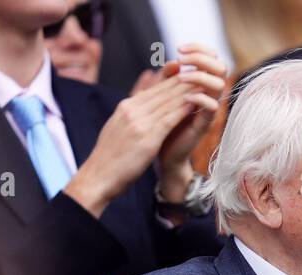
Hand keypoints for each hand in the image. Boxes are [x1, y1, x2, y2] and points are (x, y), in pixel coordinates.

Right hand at [65, 48, 223, 216]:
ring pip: (167, 101)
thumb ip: (129, 115)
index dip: (171, 80)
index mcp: (125, 107)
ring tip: (202, 82)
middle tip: (200, 71)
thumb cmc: (110, 157)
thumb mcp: (118, 129)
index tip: (187, 73)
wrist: (98, 176)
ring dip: (186, 90)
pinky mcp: (146, 137)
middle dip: (182, 80)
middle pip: (161, 91)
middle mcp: (131, 110)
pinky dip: (182, 109)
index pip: (152, 89)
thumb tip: (135, 105)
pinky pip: (168, 118)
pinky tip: (195, 103)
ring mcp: (138, 122)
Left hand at [155, 45, 228, 193]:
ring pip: (219, 85)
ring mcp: (208, 111)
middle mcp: (208, 96)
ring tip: (181, 78)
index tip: (180, 49)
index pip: (210, 60)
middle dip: (202, 59)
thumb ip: (167, 80)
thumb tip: (173, 61)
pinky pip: (212, 108)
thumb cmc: (162, 126)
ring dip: (200, 77)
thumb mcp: (162, 98)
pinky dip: (200, 98)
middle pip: (220, 68)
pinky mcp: (204, 125)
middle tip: (183, 58)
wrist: (162, 154)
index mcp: (199, 86)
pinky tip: (185, 97)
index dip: (200, 50)